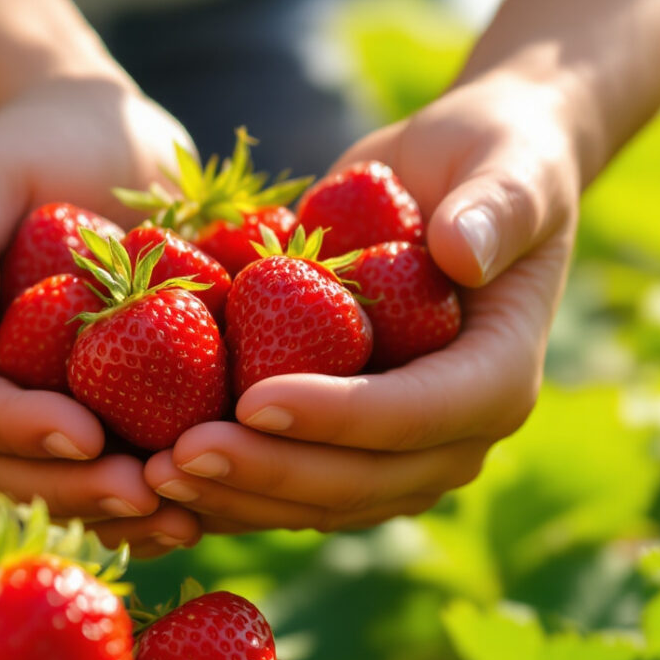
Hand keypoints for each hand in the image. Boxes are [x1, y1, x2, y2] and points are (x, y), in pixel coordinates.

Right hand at [0, 75, 207, 554]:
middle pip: (19, 472)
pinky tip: (225, 500)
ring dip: (130, 515)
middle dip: (81, 493)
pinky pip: (134, 468)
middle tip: (147, 495)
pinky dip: (173, 490)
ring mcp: (56, 411)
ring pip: (77, 487)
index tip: (84, 436)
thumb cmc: (28, 145)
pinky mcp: (119, 411)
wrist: (97, 140)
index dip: (20, 433)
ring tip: (193, 517)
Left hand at [140, 70, 581, 532]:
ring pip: (319, 502)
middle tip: (177, 457)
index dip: (335, 415)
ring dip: (236, 496)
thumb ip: (494, 206)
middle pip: (360, 481)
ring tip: (152, 472)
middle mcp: (457, 437)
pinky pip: (291, 488)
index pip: (417, 414)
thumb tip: (461, 250)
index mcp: (500, 378)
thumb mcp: (507, 165)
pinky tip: (154, 471)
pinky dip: (229, 487)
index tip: (252, 398)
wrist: (465, 180)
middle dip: (268, 473)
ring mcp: (404, 455)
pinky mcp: (353, 448)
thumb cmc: (492, 158)